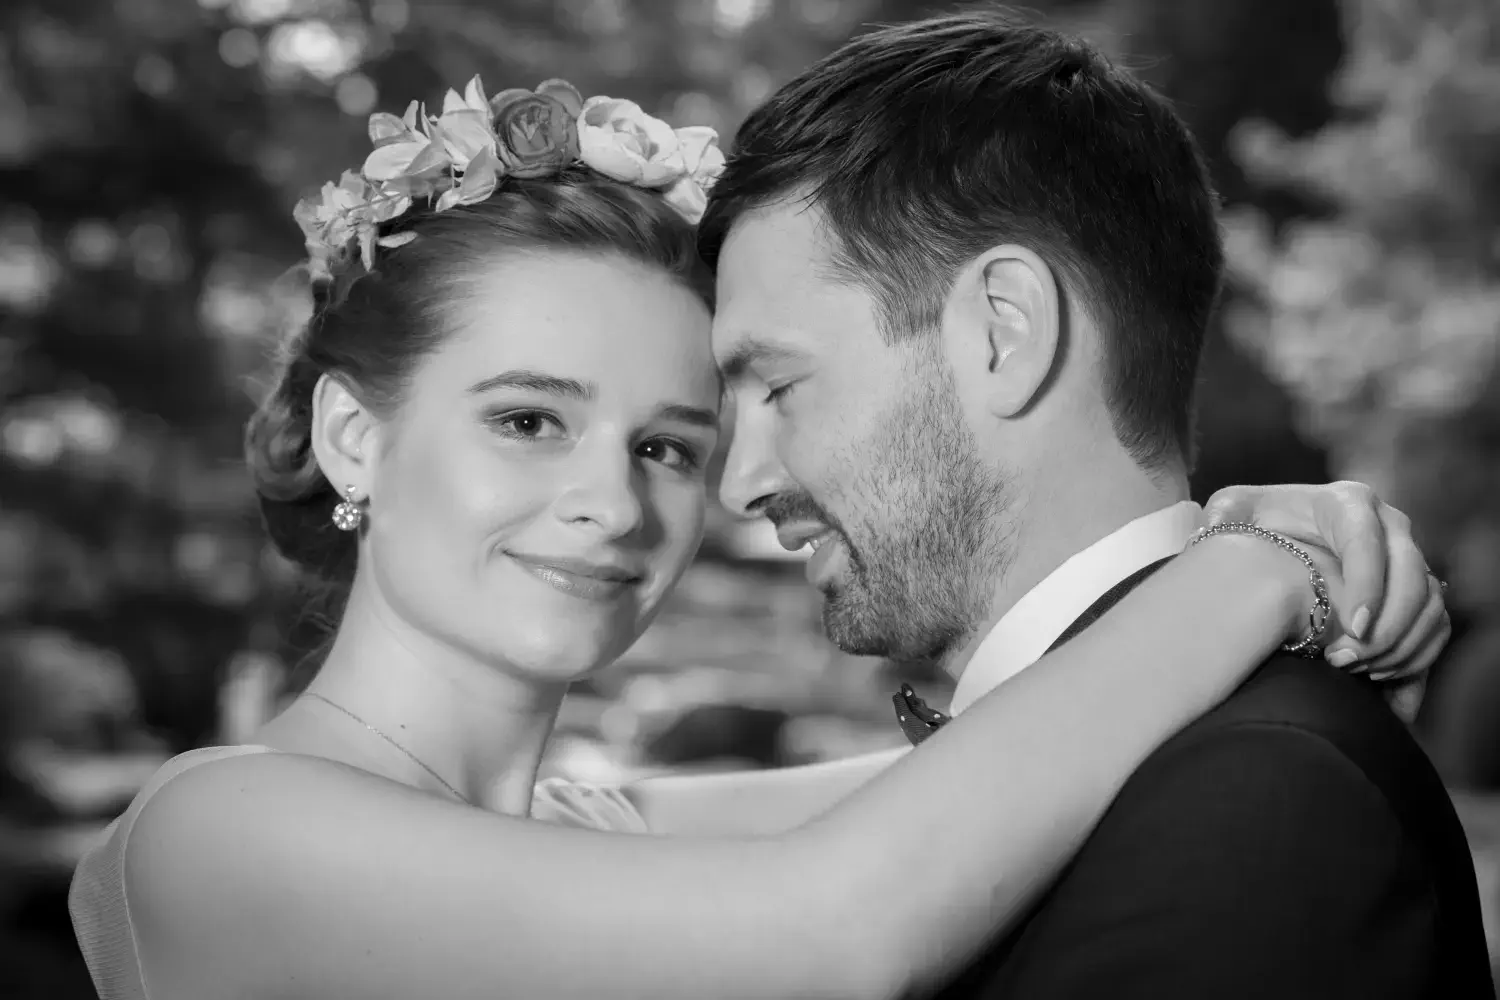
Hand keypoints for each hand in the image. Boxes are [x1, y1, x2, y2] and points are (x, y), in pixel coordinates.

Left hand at [1202, 482, 1449, 721]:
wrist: (1276, 538)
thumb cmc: (1253, 524)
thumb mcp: (1231, 512)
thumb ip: (1221, 517)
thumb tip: (1206, 534)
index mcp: (1345, 502)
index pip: (1367, 539)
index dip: (1367, 583)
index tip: (1352, 627)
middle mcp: (1387, 525)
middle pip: (1411, 575)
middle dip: (1386, 625)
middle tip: (1345, 662)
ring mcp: (1408, 557)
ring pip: (1430, 604)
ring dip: (1401, 646)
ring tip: (1358, 675)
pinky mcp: (1417, 590)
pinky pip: (1435, 627)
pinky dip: (1416, 659)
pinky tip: (1383, 686)